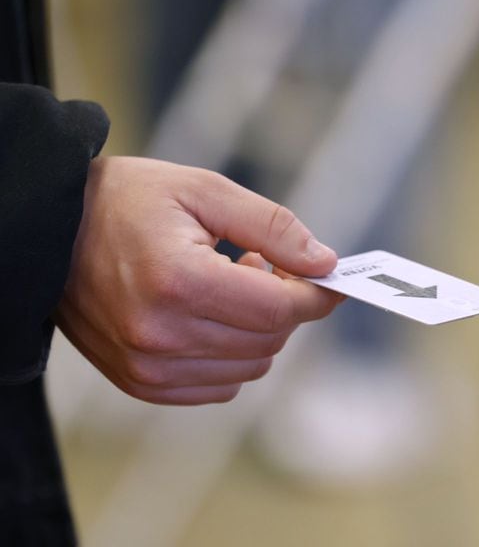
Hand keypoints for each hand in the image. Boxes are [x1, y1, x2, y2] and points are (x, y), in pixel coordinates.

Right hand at [55, 156, 344, 404]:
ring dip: (258, 329)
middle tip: (266, 264)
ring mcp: (147, 366)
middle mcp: (159, 334)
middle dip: (284, 303)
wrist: (50, 232)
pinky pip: (221, 385)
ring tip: (230, 284)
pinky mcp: (140, 383)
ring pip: (251, 366)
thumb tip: (325, 263)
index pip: (278, 309)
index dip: (315, 294)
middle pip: (269, 339)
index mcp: (177, 281)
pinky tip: (211, 314)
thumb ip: (273, 227)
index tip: (329, 277)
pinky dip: (233, 354)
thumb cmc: (127, 201)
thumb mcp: (205, 191)